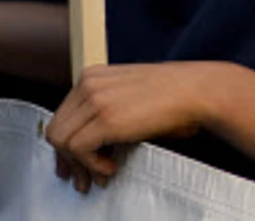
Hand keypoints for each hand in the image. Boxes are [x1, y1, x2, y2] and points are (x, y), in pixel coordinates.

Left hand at [45, 62, 213, 192]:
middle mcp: (88, 84)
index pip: (62, 115)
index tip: (73, 164)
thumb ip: (105, 109)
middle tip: (81, 179)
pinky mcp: (105, 118)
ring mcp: (95, 100)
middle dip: (67, 160)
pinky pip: (77, 149)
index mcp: (93, 76)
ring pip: (61, 141)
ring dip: (79, 166)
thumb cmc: (174, 95)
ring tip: (99, 176)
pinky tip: (111, 168)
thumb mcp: (130, 95)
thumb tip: (90, 144)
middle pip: (56, 129)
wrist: (197, 90)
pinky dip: (91, 165)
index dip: (65, 145)